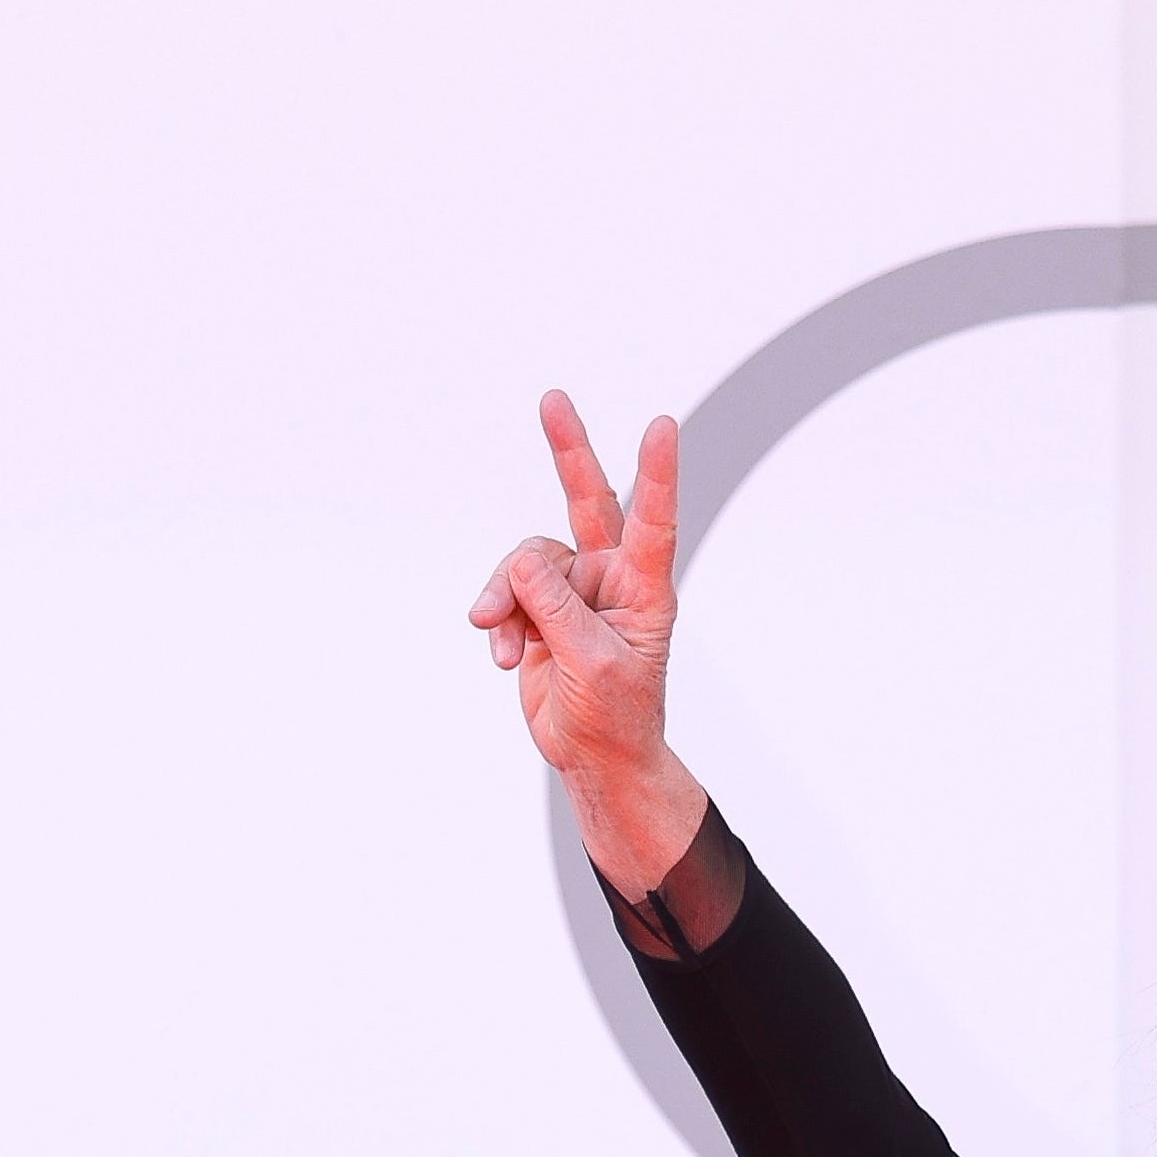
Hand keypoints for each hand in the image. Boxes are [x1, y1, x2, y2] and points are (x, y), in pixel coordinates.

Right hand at [467, 390, 706, 899]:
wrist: (593, 756)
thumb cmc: (615, 715)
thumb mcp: (590, 662)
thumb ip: (557, 606)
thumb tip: (519, 558)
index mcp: (644, 588)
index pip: (652, 521)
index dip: (655, 474)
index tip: (663, 426)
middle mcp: (609, 578)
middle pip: (587, 500)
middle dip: (568, 451)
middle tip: (552, 400)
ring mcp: (572, 591)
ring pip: (525, 562)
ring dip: (502, 596)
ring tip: (493, 634)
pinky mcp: (539, 611)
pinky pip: (505, 594)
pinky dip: (497, 621)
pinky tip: (500, 654)